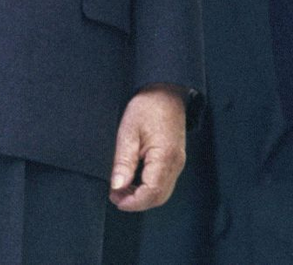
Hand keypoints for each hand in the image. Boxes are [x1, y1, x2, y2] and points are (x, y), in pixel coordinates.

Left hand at [108, 84, 186, 211]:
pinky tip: (134, 179)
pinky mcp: (175, 159)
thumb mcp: (128, 131)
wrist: (165, 90)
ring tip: (122, 187)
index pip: (151, 193)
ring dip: (142, 196)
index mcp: (165, 157)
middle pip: (159, 197)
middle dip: (136, 201)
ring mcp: (178, 162)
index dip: (133, 202)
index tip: (115, 198)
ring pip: (163, 192)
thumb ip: (123, 161)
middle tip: (115, 194)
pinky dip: (149, 187)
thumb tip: (117, 186)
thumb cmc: (147, 106)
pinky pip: (164, 182)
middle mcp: (175, 164)